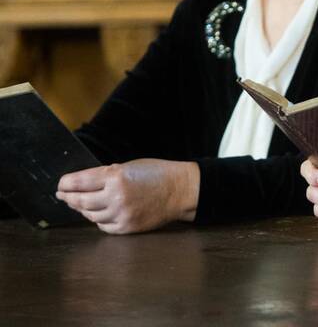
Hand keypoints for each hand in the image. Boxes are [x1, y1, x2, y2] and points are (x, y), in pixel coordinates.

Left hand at [56, 158, 199, 233]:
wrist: (181, 190)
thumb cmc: (158, 174)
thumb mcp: (131, 166)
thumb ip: (108, 174)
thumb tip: (85, 183)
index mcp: (116, 177)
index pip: (79, 182)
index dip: (66, 184)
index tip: (60, 184)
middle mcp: (115, 196)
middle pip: (80, 201)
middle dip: (68, 197)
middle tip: (63, 195)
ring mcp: (121, 214)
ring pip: (90, 215)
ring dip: (83, 209)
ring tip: (80, 204)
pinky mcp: (127, 227)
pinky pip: (104, 226)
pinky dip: (98, 220)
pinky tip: (98, 214)